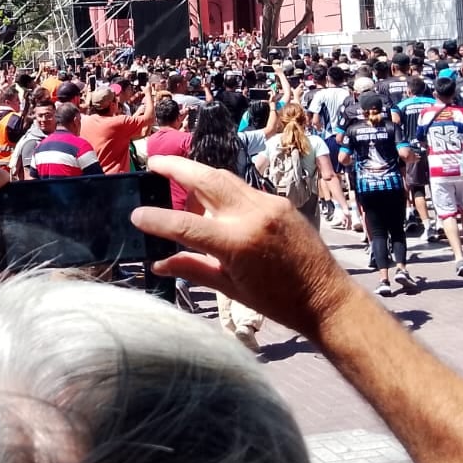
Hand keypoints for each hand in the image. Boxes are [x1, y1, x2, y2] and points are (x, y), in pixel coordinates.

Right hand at [131, 155, 352, 339]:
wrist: (326, 298)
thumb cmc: (278, 301)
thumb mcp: (231, 289)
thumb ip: (193, 269)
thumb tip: (159, 263)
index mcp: (237, 243)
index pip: (185, 224)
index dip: (156, 219)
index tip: (136, 214)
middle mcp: (252, 215)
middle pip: (205, 180)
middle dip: (176, 167)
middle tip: (152, 161)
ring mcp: (268, 204)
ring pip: (224, 178)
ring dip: (198, 174)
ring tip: (175, 174)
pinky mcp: (280, 202)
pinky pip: (242, 189)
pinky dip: (222, 189)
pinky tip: (211, 199)